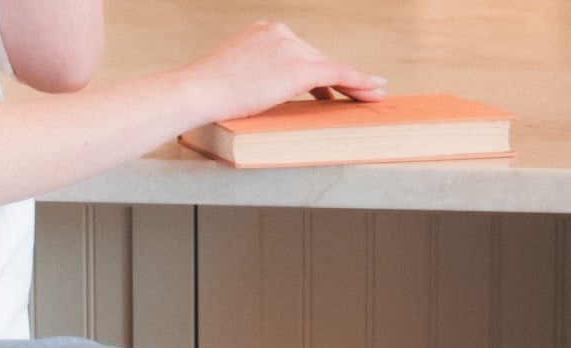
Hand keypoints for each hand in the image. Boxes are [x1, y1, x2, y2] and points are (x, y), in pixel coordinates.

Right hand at [190, 21, 384, 123]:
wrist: (196, 91)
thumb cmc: (201, 94)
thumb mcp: (225, 76)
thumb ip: (246, 76)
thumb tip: (250, 93)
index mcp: (261, 32)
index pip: (295, 51)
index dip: (314, 71)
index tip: (324, 84)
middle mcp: (280, 32)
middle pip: (315, 58)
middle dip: (335, 79)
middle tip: (357, 93)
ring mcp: (289, 47)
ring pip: (329, 66)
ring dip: (353, 82)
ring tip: (372, 94)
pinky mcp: (298, 68)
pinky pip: (337, 74)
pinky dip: (357, 82)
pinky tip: (374, 89)